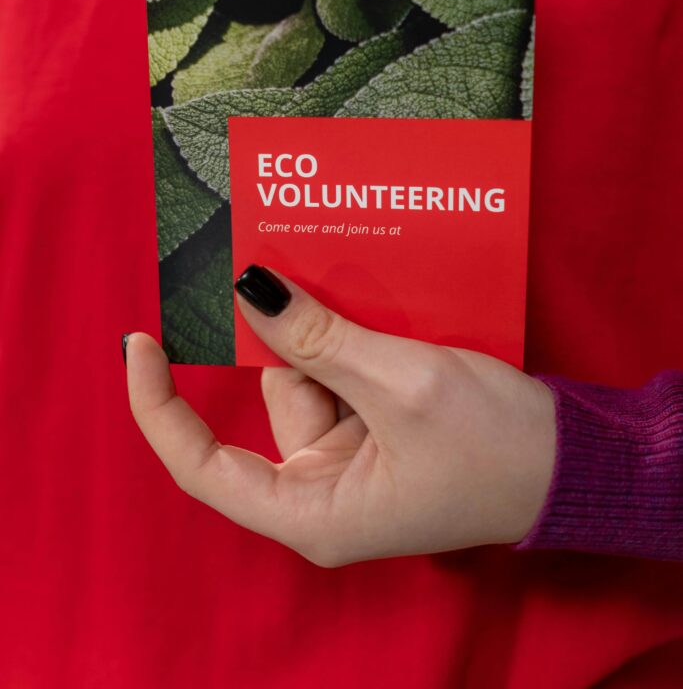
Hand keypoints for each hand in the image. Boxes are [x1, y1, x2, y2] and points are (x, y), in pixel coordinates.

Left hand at [125, 267, 555, 566]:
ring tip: (344, 279)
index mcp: (313, 511)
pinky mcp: (378, 433)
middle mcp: (322, 491)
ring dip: (324, 332)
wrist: (574, 462)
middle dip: (283, 340)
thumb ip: (321, 338)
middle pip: (270, 405)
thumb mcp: (400, 383)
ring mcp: (352, 460)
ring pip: (309, 380)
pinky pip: (342, 377)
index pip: (203, 467)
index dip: (159, 407)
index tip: (140, 342)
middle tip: (273, 265)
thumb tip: (250, 290)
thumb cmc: (492, 444)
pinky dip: (348, 340)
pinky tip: (364, 298)